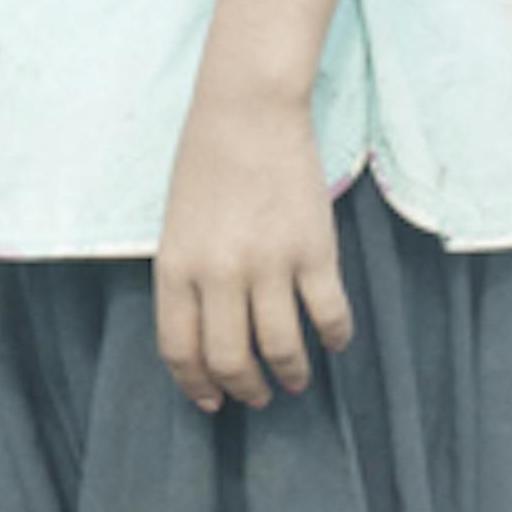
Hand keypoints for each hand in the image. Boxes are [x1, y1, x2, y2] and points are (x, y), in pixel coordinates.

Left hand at [153, 85, 356, 414]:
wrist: (249, 110)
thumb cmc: (206, 162)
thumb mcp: (176, 226)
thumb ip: (186, 279)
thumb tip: (208, 335)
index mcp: (176, 267)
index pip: (180, 350)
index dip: (196, 385)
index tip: (212, 401)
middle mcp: (219, 274)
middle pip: (229, 359)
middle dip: (245, 389)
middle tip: (257, 397)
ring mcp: (269, 264)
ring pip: (280, 347)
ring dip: (290, 373)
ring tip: (295, 379)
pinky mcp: (314, 251)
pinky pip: (328, 313)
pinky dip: (334, 337)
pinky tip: (334, 341)